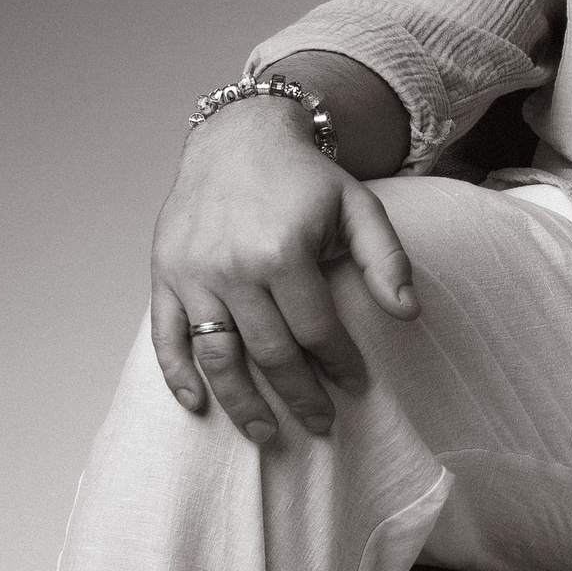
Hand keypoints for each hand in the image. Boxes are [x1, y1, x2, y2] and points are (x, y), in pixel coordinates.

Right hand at [150, 99, 418, 442]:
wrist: (239, 136)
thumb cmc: (304, 178)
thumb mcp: (358, 206)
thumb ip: (385, 260)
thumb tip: (408, 314)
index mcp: (283, 251)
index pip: (316, 330)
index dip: (339, 364)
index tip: (357, 385)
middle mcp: (232, 267)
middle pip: (270, 353)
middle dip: (300, 396)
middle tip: (321, 423)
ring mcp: (193, 274)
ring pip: (218, 356)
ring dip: (242, 403)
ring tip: (266, 433)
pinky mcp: (164, 273)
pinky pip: (166, 337)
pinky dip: (178, 375)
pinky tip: (198, 405)